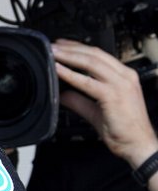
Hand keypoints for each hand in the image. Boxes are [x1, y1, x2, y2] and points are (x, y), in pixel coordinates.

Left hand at [51, 39, 157, 167]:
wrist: (137, 144)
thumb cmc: (122, 129)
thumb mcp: (95, 111)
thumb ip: (79, 101)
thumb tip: (63, 94)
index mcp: (123, 77)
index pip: (99, 55)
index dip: (79, 48)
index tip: (62, 46)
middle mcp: (124, 76)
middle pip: (94, 54)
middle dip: (71, 48)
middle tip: (52, 46)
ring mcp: (120, 84)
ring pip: (91, 63)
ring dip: (69, 56)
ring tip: (53, 53)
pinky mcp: (113, 95)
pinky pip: (88, 82)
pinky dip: (71, 74)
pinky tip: (58, 70)